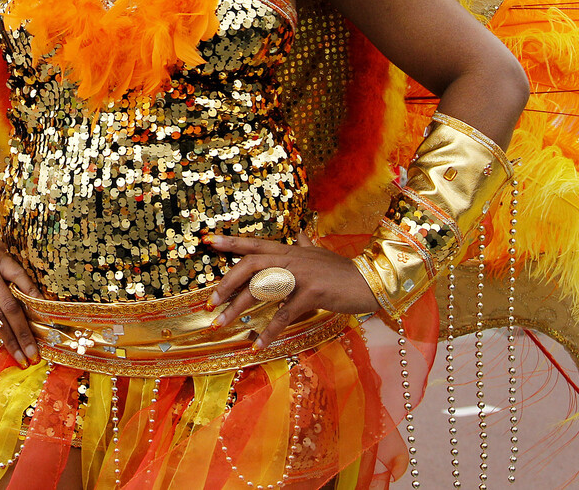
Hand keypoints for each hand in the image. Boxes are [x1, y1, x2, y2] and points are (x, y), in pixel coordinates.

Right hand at [0, 232, 42, 367]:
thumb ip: (7, 262)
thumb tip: (25, 282)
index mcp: (1, 260)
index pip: (23, 280)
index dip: (35, 298)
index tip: (47, 318)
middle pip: (11, 308)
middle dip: (25, 334)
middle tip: (34, 355)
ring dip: (9, 341)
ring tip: (20, 359)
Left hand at [203, 232, 381, 348]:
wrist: (370, 281)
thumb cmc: (342, 270)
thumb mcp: (321, 253)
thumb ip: (306, 245)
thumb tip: (300, 233)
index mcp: (289, 250)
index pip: (254, 243)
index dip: (231, 242)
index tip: (208, 242)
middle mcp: (291, 259)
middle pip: (250, 266)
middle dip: (226, 283)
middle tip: (209, 302)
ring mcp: (300, 275)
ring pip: (260, 290)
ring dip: (237, 309)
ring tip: (220, 325)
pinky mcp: (311, 294)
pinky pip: (284, 315)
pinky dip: (269, 332)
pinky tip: (257, 345)